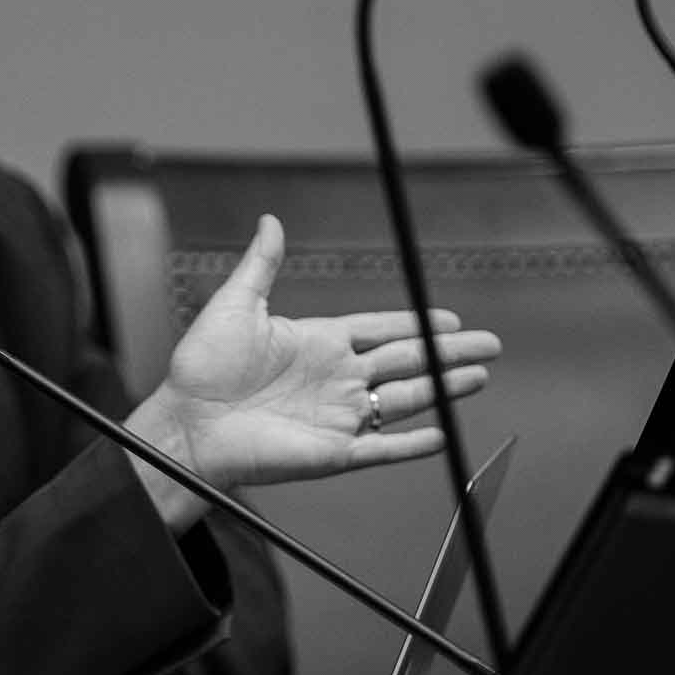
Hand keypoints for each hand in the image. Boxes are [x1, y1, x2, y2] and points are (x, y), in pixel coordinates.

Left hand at [138, 214, 501, 492]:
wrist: (185, 423)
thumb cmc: (200, 368)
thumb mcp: (234, 305)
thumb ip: (261, 265)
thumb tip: (270, 222)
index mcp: (317, 342)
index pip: (380, 330)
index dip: (415, 325)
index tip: (450, 320)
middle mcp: (333, 378)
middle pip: (406, 362)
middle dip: (449, 353)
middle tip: (489, 345)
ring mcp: (336, 415)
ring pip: (404, 399)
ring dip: (442, 389)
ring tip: (478, 376)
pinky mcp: (331, 452)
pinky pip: (381, 447)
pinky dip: (411, 444)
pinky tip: (439, 435)